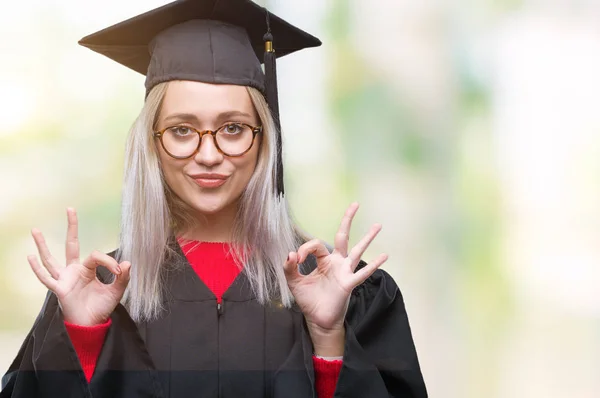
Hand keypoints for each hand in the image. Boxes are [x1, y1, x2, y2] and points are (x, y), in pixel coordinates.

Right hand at [27, 208, 130, 325]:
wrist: (92, 324)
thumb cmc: (101, 307)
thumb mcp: (116, 291)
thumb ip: (123, 278)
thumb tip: (128, 262)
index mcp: (88, 269)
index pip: (97, 255)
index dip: (109, 261)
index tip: (120, 271)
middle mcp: (74, 270)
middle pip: (71, 244)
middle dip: (71, 227)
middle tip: (70, 208)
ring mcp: (64, 279)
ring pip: (51, 259)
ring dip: (43, 245)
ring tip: (35, 229)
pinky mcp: (59, 289)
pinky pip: (46, 278)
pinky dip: (37, 269)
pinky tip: (29, 256)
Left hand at [284, 203, 387, 354]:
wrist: (318, 320)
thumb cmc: (309, 300)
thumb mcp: (294, 282)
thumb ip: (289, 268)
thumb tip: (289, 253)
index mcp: (323, 260)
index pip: (315, 245)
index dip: (304, 249)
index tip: (294, 260)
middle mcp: (336, 263)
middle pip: (342, 237)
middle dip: (347, 220)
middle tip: (355, 204)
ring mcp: (344, 272)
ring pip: (357, 251)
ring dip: (367, 238)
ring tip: (378, 225)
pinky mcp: (348, 284)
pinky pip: (362, 273)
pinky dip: (373, 265)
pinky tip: (384, 255)